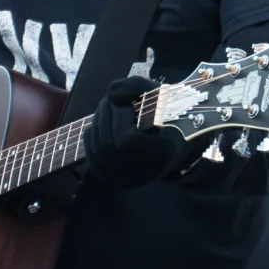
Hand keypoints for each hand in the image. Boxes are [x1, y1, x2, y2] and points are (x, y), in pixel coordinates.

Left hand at [85, 77, 177, 191]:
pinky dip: (92, 140)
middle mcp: (146, 174)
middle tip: (111, 99)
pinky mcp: (116, 182)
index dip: (121, 115)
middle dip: (104, 116)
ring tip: (108, 109)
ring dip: (96, 124)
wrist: (177, 135)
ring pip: (98, 153)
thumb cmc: (169, 112)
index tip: (128, 101)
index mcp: (163, 155)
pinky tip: (104, 126)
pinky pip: (93, 162)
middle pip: (108, 146)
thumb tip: (110, 94)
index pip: (126, 140)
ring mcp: (130, 181)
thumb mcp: (159, 93)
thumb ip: (136, 86)